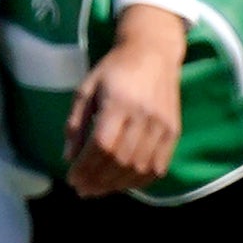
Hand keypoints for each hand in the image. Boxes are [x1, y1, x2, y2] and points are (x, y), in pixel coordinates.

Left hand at [66, 3, 185, 197]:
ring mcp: (162, 125)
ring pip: (138, 167)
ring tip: (98, 190)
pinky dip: (140, 181)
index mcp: (119, 102)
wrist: (154, 53)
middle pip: (120, 159)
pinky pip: (158, 166)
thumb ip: (75, 123)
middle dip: (97, 180)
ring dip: (116, 185)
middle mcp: (143, 115)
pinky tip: (123, 184)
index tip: (72, 177)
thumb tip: (68, 158)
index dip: (85, 167)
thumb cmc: (115, 69)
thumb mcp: (86, 88)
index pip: (102, 145)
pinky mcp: (174, 131)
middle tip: (82, 189)